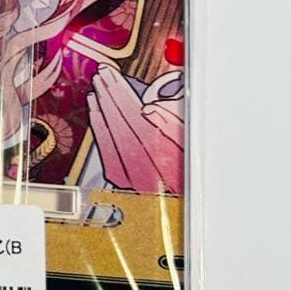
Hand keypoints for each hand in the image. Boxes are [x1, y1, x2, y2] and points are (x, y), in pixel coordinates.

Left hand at [87, 64, 183, 194]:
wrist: (190, 215)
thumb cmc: (195, 173)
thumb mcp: (195, 146)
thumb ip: (175, 126)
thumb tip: (149, 110)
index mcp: (169, 160)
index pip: (137, 117)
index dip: (121, 92)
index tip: (111, 74)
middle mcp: (148, 173)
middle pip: (123, 125)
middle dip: (110, 95)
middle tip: (101, 74)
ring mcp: (133, 181)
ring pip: (112, 136)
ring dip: (102, 108)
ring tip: (97, 87)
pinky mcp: (125, 184)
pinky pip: (106, 151)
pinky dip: (99, 127)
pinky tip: (96, 112)